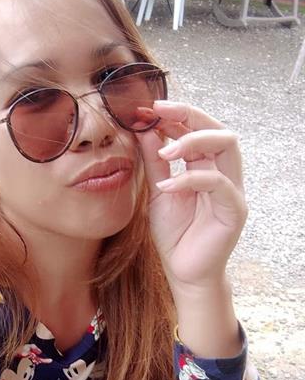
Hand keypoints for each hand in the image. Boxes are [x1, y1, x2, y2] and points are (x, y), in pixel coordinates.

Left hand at [135, 101, 247, 293]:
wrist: (182, 271)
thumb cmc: (174, 233)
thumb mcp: (158, 191)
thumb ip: (155, 162)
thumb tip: (145, 128)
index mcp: (207, 167)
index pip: (201, 129)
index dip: (178, 114)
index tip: (148, 108)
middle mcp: (224, 174)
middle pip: (219, 128)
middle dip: (190, 115)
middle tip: (158, 112)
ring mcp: (232, 190)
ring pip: (227, 145)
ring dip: (193, 140)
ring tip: (165, 151)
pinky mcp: (234, 209)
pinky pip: (218, 183)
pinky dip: (190, 179)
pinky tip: (166, 186)